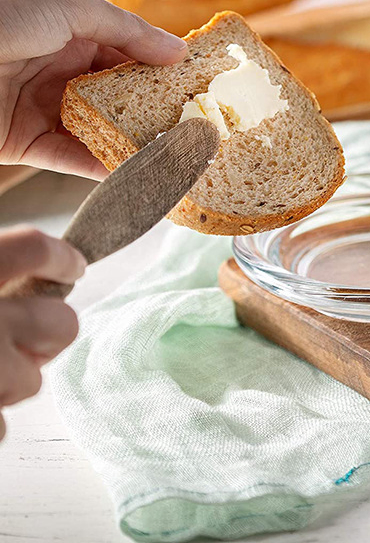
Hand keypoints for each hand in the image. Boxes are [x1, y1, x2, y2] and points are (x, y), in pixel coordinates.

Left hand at [0, 0, 187, 179]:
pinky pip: (69, 158)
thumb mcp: (71, 7)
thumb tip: (179, 52)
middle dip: (151, 111)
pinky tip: (133, 172)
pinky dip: (100, 167)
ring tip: (172, 155)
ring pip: (98, 130)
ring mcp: (42, 108)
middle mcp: (58, 71)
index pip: (127, 55)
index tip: (196, 86)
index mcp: (69, 34)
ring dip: (132, 143)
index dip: (160, 70)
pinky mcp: (23, 143)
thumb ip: (128, 30)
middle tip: (193, 126)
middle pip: (116, 96)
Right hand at [0, 227, 84, 440]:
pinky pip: (0, 426)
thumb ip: (1, 262)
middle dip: (48, 330)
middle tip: (20, 331)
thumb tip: (63, 231)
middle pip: (61, 324)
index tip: (74, 264)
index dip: (61, 257)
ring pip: (32, 381)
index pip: (31, 249)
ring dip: (12, 376)